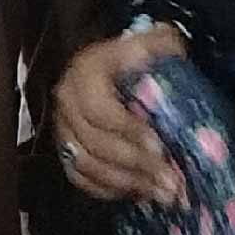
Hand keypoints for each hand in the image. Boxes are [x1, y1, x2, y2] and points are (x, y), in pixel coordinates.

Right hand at [52, 25, 190, 204]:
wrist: (114, 66)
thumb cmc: (141, 55)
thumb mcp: (154, 40)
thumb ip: (161, 46)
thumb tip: (166, 56)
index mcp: (84, 74)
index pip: (100, 110)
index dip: (129, 131)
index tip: (161, 148)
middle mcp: (66, 104)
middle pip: (95, 144)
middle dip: (137, 166)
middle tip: (171, 182)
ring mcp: (63, 130)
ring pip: (87, 165)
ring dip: (127, 183)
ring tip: (163, 194)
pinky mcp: (64, 151)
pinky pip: (80, 178)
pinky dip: (109, 190)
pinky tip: (139, 193)